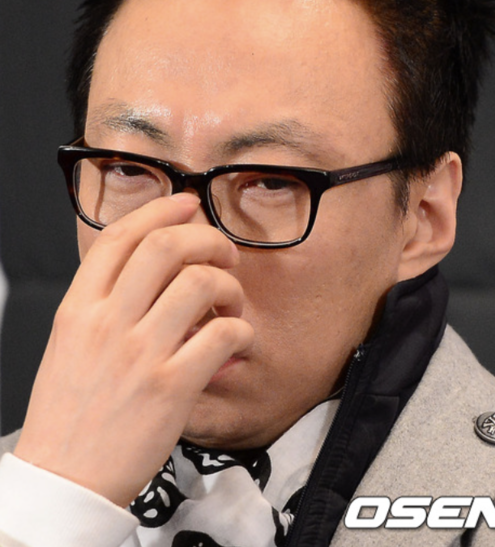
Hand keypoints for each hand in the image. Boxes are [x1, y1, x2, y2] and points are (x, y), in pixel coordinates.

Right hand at [14, 193, 253, 506]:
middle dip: (207, 238)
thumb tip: (149, 267)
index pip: (120, 236)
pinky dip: (241, 331)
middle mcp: (108, 322)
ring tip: (230, 303)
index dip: (160, 210)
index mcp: (78, 308)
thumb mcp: (69, 342)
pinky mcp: (173, 387)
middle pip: (166, 246)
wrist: (64, 479)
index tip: (186, 204)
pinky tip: (236, 340)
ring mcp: (141, 354)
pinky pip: (223, 335)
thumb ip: (103, 301)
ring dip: (229, 286)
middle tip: (223, 253)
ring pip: (200, 283)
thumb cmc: (69, 412)